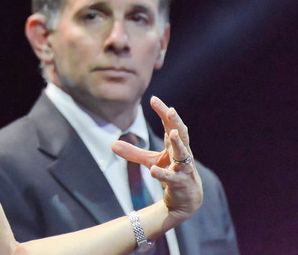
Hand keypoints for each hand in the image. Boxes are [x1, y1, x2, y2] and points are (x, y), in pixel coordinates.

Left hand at [111, 96, 202, 220]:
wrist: (186, 199)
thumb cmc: (171, 173)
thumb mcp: (150, 161)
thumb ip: (133, 153)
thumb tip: (111, 145)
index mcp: (174, 144)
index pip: (170, 124)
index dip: (163, 111)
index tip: (153, 99)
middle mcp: (182, 153)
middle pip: (181, 133)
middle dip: (176, 121)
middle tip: (171, 110)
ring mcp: (184, 167)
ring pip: (183, 153)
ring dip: (177, 143)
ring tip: (171, 134)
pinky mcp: (181, 183)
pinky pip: (173, 177)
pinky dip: (163, 173)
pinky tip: (154, 171)